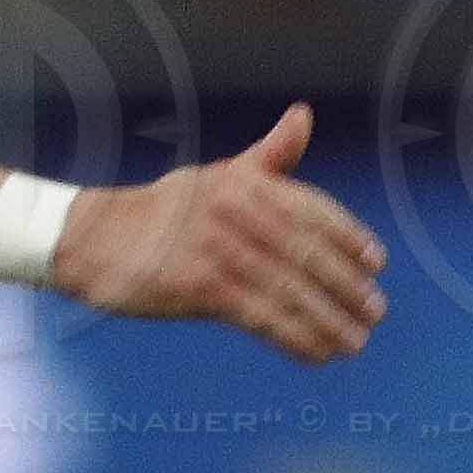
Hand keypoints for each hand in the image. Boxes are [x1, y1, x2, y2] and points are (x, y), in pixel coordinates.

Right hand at [51, 105, 388, 358]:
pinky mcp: (202, 289)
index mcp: (246, 182)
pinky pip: (262, 318)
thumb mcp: (219, 175)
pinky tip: (318, 355)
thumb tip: (303, 116)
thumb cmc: (165, 209)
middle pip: (307, 254)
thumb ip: (270, 156)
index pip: (312, 210)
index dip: (349, 237)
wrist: (96, 239)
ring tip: (355, 341)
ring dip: (329, 321)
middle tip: (375, 310)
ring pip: (290, 291)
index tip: (376, 263)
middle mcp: (237, 212)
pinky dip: (295, 339)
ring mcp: (220, 251)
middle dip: (346, 286)